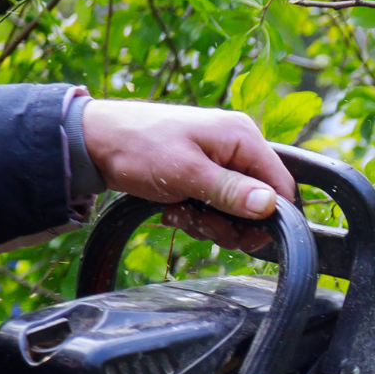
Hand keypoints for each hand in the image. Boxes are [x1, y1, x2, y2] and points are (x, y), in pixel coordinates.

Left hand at [80, 99, 298, 252]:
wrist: (92, 140)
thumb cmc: (136, 147)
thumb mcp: (186, 172)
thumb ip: (231, 190)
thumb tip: (271, 206)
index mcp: (242, 137)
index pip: (282, 186)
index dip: (269, 217)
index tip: (243, 237)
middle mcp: (237, 146)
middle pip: (260, 202)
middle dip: (232, 223)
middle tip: (201, 224)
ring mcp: (221, 159)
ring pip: (237, 209)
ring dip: (211, 222)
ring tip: (180, 213)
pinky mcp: (204, 172)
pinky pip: (217, 205)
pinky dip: (198, 215)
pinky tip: (174, 209)